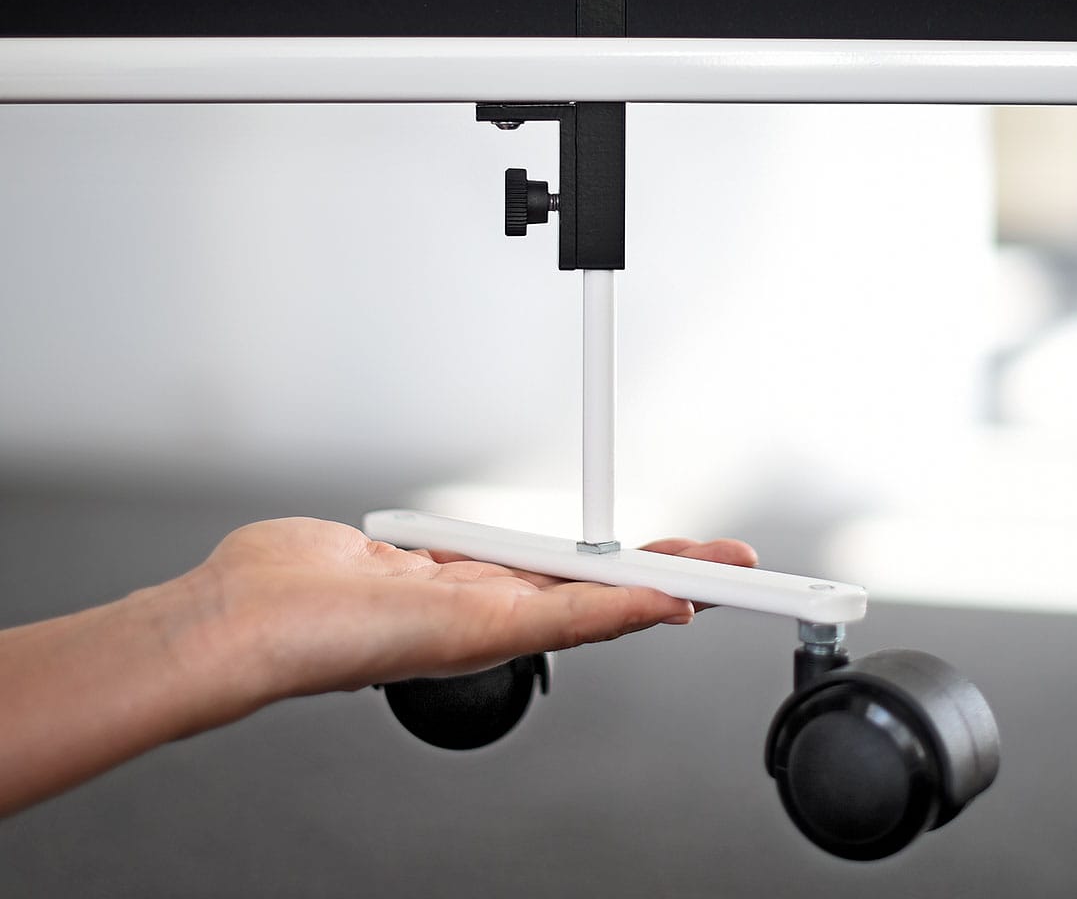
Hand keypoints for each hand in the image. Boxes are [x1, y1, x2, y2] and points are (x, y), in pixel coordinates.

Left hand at [196, 518, 758, 706]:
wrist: (242, 625)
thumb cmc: (290, 590)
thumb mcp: (382, 557)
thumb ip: (420, 557)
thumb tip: (417, 551)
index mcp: (465, 589)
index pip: (565, 577)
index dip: (624, 569)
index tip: (669, 560)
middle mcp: (484, 612)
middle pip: (597, 592)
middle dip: (668, 576)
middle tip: (731, 566)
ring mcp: (487, 624)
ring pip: (599, 604)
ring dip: (667, 587)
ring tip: (726, 575)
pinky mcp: (480, 628)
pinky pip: (568, 615)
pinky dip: (627, 606)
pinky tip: (673, 599)